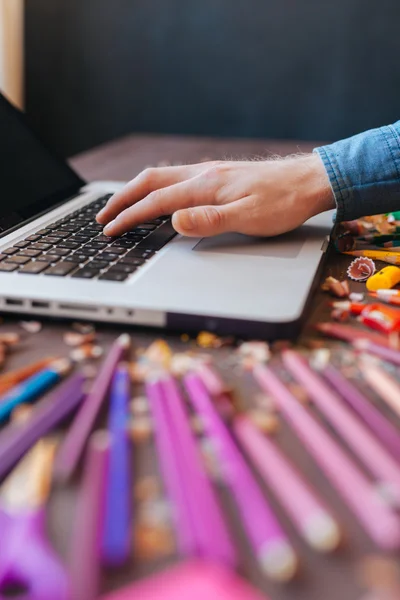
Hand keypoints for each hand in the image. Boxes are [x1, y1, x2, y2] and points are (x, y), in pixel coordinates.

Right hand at [96, 154, 334, 237]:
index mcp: (205, 186)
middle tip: (102, 215)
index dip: (130, 217)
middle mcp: (203, 174)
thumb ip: (209, 220)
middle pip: (150, 181)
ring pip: (161, 177)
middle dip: (122, 199)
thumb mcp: (249, 218)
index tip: (109, 229)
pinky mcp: (218, 175)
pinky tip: (159, 197)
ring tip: (121, 206)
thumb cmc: (284, 203)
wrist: (309, 181)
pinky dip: (155, 187)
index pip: (156, 202)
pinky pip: (175, 178)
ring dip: (136, 191)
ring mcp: (209, 172)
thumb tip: (174, 221)